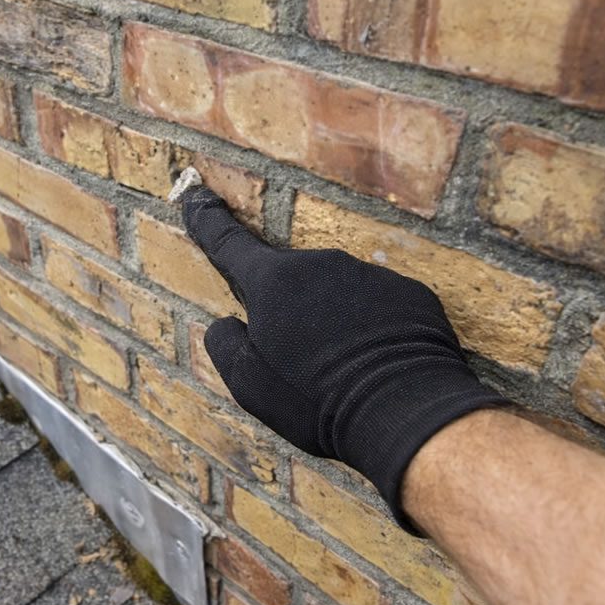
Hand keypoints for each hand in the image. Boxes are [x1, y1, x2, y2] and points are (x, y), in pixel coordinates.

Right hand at [183, 187, 507, 532]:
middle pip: (293, 281)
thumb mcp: (249, 384)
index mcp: (274, 281)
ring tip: (346, 373)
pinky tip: (379, 367)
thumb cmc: (315, 400)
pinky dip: (374, 330)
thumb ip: (226, 345)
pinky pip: (381, 307)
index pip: (230, 244)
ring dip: (335, 324)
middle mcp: (321, 264)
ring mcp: (370, 274)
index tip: (194, 194)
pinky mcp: (410, 293)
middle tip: (303, 364)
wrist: (403, 410)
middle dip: (292, 313)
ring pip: (338, 295)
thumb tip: (227, 324)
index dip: (207, 221)